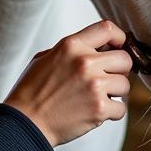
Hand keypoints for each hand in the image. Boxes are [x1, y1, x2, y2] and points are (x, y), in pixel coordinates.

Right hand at [3, 19, 132, 146]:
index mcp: (71, 46)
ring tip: (97, 98)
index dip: (119, 37)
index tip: (118, 46)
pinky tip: (96, 113)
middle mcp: (84, 62)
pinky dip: (112, 113)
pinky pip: (121, 109)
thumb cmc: (32, 91)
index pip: (107, 29)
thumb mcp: (45, 58)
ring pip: (125, 84)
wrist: (25, 122)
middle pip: (124, 59)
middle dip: (120, 70)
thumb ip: (71, 50)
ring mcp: (94, 85)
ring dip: (115, 93)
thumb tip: (97, 47)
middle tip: (107, 79)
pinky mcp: (99, 109)